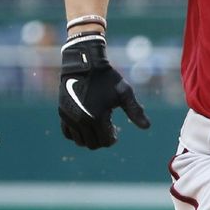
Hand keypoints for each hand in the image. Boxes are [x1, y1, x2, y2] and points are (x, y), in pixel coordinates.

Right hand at [58, 33, 150, 148]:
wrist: (84, 64)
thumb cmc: (107, 78)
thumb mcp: (124, 93)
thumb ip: (135, 111)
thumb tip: (147, 127)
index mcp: (97, 117)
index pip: (106, 141)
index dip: (113, 138)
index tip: (115, 129)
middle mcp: (81, 120)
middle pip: (93, 144)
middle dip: (102, 140)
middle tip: (107, 129)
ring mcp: (69, 118)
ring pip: (80, 141)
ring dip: (90, 138)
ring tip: (97, 126)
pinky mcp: (62, 113)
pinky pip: (68, 133)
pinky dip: (77, 133)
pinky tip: (85, 124)